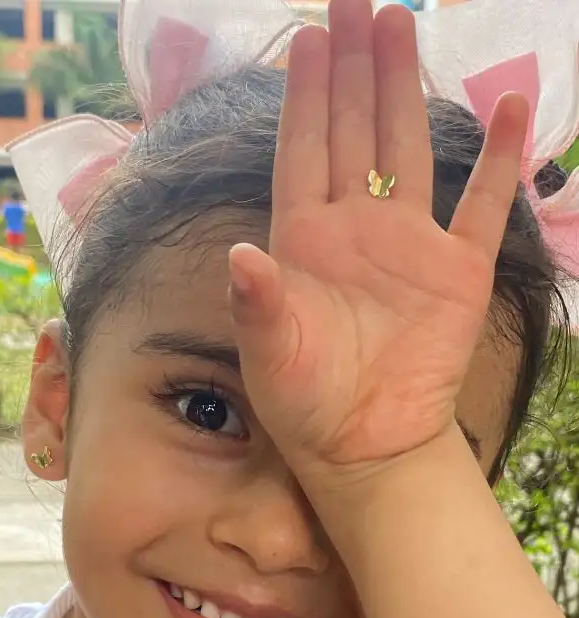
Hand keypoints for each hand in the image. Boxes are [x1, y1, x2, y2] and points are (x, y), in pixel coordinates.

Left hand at [229, 0, 527, 470]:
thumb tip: (241, 256)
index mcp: (304, 240)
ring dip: (404, 90)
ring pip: (408, 150)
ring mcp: (410, 245)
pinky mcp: (457, 272)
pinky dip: (496, 161)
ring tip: (402, 26)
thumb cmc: (307, 405)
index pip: (304, 150)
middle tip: (357, 2)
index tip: (310, 37)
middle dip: (354, 68)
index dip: (307, 95)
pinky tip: (506, 109)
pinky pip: (481, 206)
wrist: (366, 444)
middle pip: (354, 132)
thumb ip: (258, 305)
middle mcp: (355, 229)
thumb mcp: (271, 356)